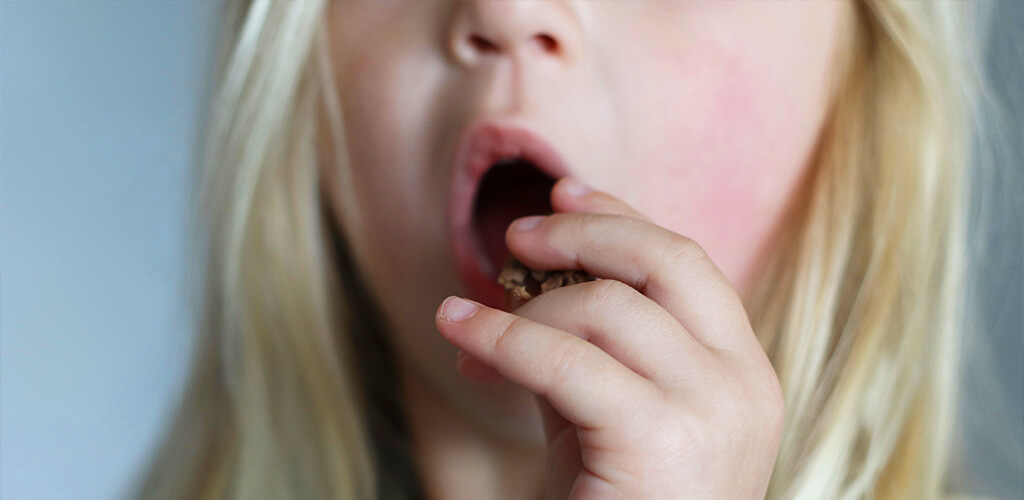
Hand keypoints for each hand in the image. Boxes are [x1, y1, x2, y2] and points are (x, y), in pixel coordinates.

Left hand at [436, 178, 784, 498]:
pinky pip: (564, 359)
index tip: (565, 189)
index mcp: (743, 372)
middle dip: (585, 229)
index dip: (623, 215)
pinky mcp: (664, 438)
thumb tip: (528, 279)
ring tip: (466, 323)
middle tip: (515, 236)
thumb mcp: (606, 416)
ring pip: (608, 305)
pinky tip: (458, 332)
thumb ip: (588, 349)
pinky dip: (500, 338)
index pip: (688, 263)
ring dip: (525, 306)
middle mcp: (745, 383)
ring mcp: (715, 409)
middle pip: (668, 258)